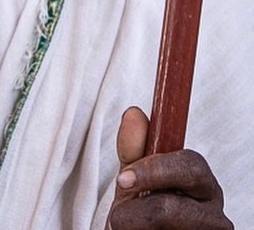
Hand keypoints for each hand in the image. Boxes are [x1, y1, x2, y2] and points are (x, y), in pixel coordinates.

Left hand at [107, 106, 232, 228]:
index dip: (153, 170)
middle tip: (119, 217)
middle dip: (139, 210)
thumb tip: (134, 113)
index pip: (189, 165)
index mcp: (201, 181)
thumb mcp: (136, 178)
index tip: (123, 179)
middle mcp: (213, 211)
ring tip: (133, 227)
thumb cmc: (143, 208)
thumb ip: (134, 149)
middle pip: (174, 207)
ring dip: (136, 228)